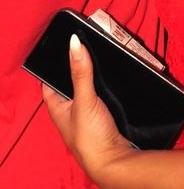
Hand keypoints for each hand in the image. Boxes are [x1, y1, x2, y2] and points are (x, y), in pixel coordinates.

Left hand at [42, 34, 133, 182]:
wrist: (114, 160)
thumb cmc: (90, 136)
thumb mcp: (84, 100)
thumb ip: (81, 72)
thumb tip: (74, 41)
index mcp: (57, 107)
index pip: (50, 81)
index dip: (55, 63)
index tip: (66, 43)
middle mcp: (70, 110)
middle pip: (72, 81)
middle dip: (80, 65)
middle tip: (90, 43)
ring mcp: (87, 113)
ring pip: (90, 87)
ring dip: (97, 75)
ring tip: (104, 53)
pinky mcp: (104, 116)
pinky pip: (103, 94)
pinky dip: (108, 85)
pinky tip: (116, 75)